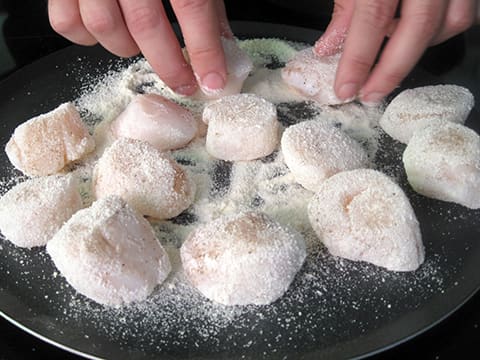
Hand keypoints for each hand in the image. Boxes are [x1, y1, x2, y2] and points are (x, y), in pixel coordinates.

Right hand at [48, 0, 231, 95]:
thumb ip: (206, 3)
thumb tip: (223, 44)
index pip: (192, 7)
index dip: (205, 50)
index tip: (213, 80)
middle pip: (146, 25)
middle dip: (169, 65)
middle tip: (183, 82)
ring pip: (103, 26)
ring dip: (126, 48)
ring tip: (139, 44)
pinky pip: (67, 22)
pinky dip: (87, 38)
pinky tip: (107, 30)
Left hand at [315, 0, 477, 103]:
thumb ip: (345, 5)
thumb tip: (330, 47)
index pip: (372, 16)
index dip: (359, 58)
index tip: (346, 88)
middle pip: (419, 27)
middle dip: (392, 70)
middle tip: (370, 93)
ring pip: (451, 21)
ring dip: (419, 48)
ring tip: (390, 57)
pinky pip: (465, 10)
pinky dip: (440, 28)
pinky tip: (415, 31)